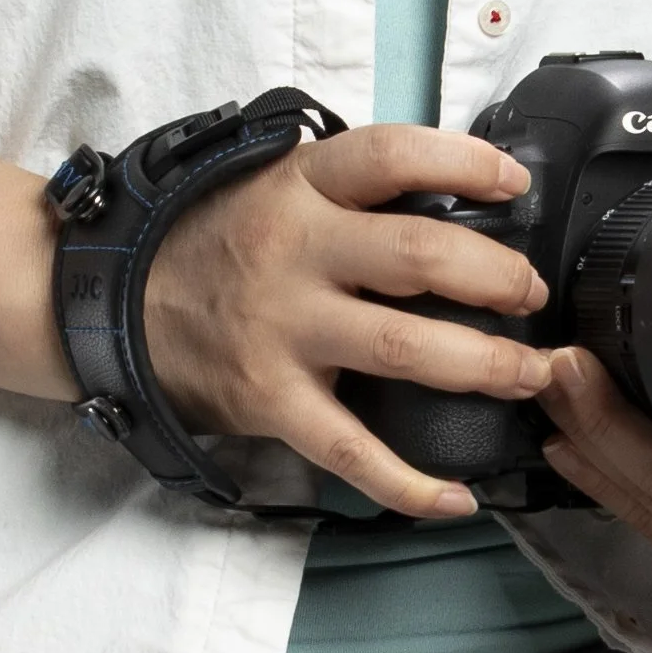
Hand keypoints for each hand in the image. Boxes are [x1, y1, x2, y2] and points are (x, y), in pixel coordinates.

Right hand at [142, 123, 552, 518]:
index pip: (391, 155)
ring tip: (530, 375)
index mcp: (301, 186)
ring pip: (402, 348)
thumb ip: (350, 189)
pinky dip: (409, 481)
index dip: (463, 162)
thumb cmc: (218, 238)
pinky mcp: (270, 398)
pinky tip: (458, 497)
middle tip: (532, 294)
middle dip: (496, 278)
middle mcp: (295, 250)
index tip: (514, 184)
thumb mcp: (274, 182)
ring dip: (483, 364)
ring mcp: (283, 328)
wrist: (119, 299)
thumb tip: (453, 196)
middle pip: (418, 256)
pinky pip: (350, 449)